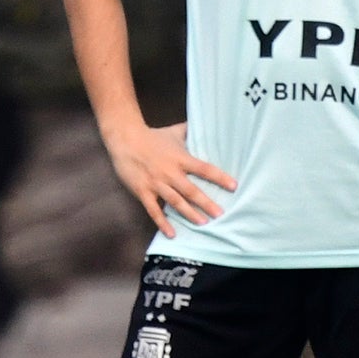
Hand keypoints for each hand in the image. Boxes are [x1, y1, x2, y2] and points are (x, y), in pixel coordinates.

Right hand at [103, 115, 234, 229]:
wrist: (125, 139)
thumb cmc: (151, 136)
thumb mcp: (173, 132)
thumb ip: (189, 131)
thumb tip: (205, 123)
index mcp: (180, 159)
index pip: (204, 169)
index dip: (219, 177)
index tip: (233, 186)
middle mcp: (170, 172)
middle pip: (191, 190)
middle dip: (206, 203)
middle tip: (220, 214)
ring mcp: (156, 183)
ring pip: (175, 202)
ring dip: (190, 213)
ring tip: (203, 224)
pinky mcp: (143, 191)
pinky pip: (154, 210)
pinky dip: (162, 223)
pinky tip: (172, 233)